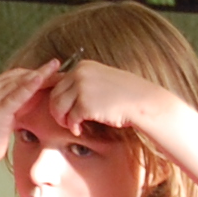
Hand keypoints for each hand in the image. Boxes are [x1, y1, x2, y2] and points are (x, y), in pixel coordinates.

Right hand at [0, 62, 59, 163]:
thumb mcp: (8, 114)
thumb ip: (19, 102)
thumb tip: (40, 94)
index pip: (19, 75)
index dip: (39, 73)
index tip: (57, 72)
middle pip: (22, 76)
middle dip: (44, 73)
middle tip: (65, 72)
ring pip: (21, 82)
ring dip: (42, 76)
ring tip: (60, 73)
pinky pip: (17, 95)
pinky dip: (30, 86)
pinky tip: (42, 79)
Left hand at [50, 58, 165, 137]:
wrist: (143, 101)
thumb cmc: (125, 94)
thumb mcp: (101, 79)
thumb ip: (83, 82)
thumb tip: (65, 95)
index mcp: (83, 66)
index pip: (59, 82)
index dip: (58, 99)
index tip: (63, 109)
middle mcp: (79, 74)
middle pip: (55, 95)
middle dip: (57, 111)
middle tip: (65, 121)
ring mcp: (81, 88)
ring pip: (58, 107)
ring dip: (62, 119)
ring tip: (72, 125)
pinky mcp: (85, 104)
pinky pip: (70, 118)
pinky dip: (73, 126)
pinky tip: (79, 130)